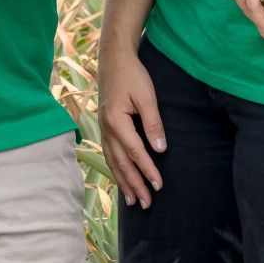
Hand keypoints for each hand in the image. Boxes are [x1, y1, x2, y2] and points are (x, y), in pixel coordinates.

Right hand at [98, 41, 165, 207]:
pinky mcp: (105, 126)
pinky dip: (116, 169)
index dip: (147, 170)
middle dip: (134, 184)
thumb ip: (153, 123)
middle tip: (147, 204)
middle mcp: (106, 129)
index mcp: (116, 122)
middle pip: (121, 163)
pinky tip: (121, 178)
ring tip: (132, 201)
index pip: (135, 152)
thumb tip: (160, 149)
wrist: (113, 58)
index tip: (159, 185)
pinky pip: (109, 153)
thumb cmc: (132, 75)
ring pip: (113, 161)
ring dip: (123, 181)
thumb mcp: (146, 96)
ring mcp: (103, 128)